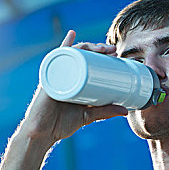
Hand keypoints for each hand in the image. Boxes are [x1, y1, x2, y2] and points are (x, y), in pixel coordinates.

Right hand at [20, 30, 127, 145]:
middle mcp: (66, 75)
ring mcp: (58, 75)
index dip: (103, 56)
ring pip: (74, 54)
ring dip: (88, 46)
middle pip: (83, 55)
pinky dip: (65, 46)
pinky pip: (57, 59)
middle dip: (99, 49)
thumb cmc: (61, 123)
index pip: (90, 62)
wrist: (42, 134)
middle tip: (113, 50)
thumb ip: (106, 112)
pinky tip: (72, 34)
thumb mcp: (89, 115)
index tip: (117, 54)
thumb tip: (126, 111)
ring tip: (101, 47)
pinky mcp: (51, 79)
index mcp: (75, 81)